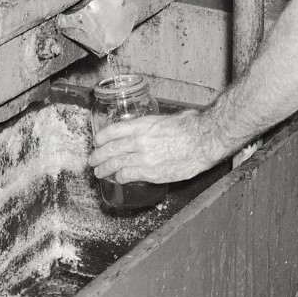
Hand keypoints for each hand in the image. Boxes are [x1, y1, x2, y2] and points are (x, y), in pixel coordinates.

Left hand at [88, 109, 225, 183]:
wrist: (204, 141)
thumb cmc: (192, 126)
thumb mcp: (168, 118)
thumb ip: (155, 124)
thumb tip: (153, 127)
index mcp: (142, 125)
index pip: (113, 131)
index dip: (101, 138)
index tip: (97, 142)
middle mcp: (139, 141)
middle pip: (110, 150)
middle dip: (98, 156)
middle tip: (92, 160)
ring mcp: (144, 158)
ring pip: (116, 165)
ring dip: (105, 169)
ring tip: (100, 172)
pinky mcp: (151, 173)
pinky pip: (129, 176)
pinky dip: (121, 177)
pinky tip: (119, 178)